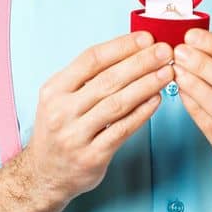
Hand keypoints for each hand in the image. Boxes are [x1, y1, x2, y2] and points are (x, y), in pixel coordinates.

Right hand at [22, 31, 173, 199]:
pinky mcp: (91, 157)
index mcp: (54, 90)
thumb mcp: (61, 98)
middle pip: (108, 80)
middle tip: (166, 51)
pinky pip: (122, 130)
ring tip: (168, 72)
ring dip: (147, 85)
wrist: (43, 174)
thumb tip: (133, 50)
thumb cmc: (61, 128)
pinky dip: (142, 113)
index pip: (91, 59)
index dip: (122, 46)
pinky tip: (157, 99)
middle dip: (141, 62)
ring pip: (117, 104)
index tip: (147, 37)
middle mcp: (61, 111)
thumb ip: (89, 77)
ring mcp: (75, 136)